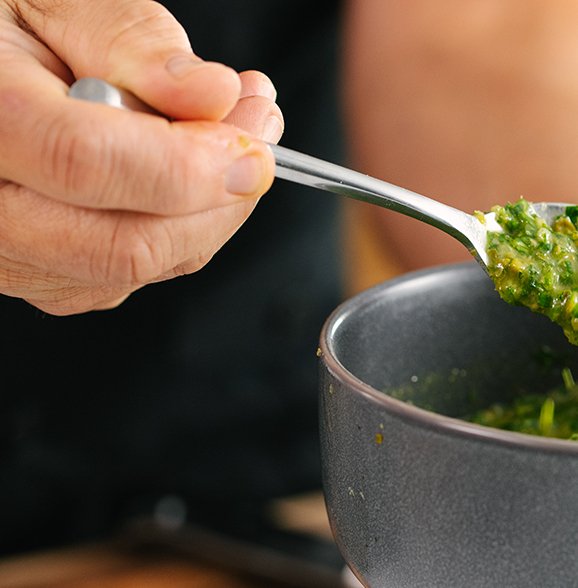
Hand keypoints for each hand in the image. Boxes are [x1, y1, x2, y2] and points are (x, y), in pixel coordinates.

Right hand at [0, 0, 281, 314]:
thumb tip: (214, 96)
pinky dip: (180, 230)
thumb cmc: (3, 28)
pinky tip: (189, 169)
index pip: (87, 163)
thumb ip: (131, 42)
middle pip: (124, 243)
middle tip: (259, 123)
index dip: (189, 162)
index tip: (252, 142)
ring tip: (232, 131)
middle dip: (219, 197)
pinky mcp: (35, 276)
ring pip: (136, 270)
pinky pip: (128, 278)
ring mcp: (5, 256)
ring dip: (210, 212)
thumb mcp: (55, 1)